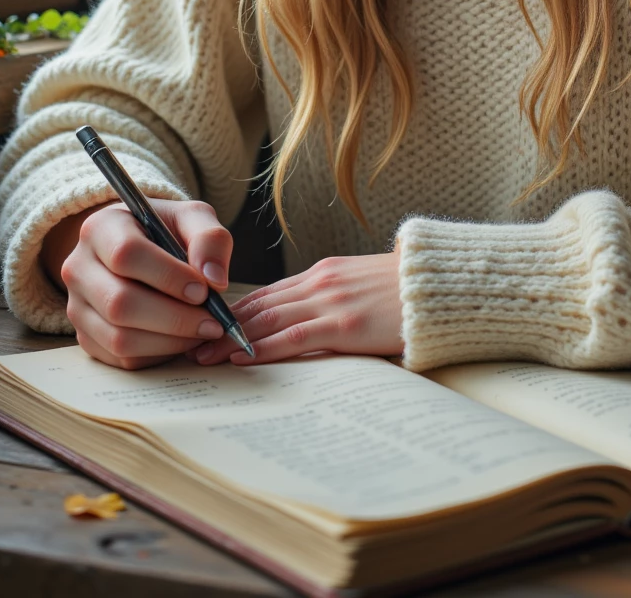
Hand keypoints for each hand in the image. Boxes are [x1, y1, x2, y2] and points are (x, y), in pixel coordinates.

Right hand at [58, 198, 233, 370]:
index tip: (204, 290)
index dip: (168, 276)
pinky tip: (183, 339)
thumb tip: (215, 279)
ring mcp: (77, 306)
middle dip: (174, 318)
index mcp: (101, 229)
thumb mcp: (191, 218)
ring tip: (203, 331)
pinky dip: (158, 354)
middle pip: (119, 303)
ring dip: (169, 341)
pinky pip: (121, 359)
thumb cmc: (165, 231)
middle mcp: (79, 268)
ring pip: (119, 338)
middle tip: (213, 321)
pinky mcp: (86, 337)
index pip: (126, 254)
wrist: (138, 246)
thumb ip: (209, 238)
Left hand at [193, 251, 402, 365]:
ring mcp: (331, 301)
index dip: (232, 311)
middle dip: (221, 326)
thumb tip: (308, 324)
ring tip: (202, 355)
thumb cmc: (407, 292)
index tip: (206, 326)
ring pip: (267, 320)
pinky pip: (294, 336)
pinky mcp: (345, 324)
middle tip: (188, 342)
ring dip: (231, 339)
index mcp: (324, 273)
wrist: (442, 285)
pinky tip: (242, 356)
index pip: (266, 293)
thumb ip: (333, 299)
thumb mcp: (362, 288)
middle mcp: (320, 282)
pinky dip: (263, 347)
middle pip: (258, 306)